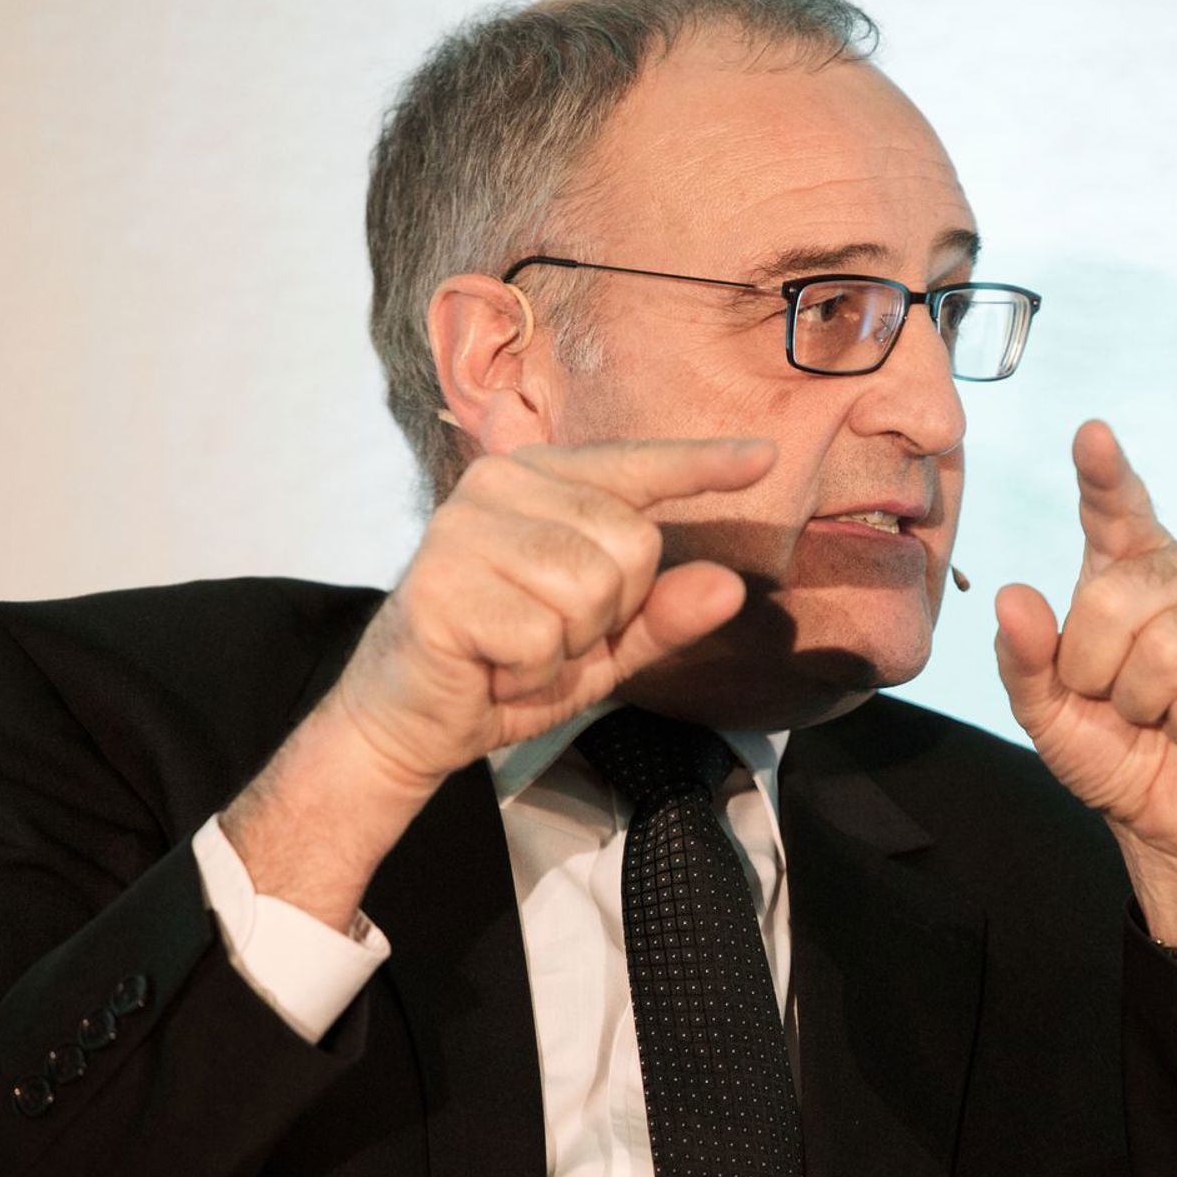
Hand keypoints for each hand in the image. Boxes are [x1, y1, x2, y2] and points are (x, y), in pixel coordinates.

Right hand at [330, 437, 776, 798]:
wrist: (411, 719)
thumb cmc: (508, 664)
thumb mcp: (603, 643)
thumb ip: (663, 614)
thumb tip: (729, 587)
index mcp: (541, 478)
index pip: (636, 465)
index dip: (704, 465)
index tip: (765, 457)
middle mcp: (500, 483)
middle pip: (633, 545)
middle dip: (609, 614)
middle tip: (548, 636)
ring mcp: (465, 527)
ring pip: (591, 591)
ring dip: (567, 648)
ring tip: (517, 652)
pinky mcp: (441, 583)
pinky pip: (542, 639)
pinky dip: (530, 676)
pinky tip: (492, 671)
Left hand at [993, 420, 1176, 949]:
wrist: (1174, 825)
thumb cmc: (1113, 751)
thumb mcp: (1048, 712)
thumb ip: (1024, 656)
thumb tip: (1013, 596)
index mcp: (1136, 569)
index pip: (1119, 509)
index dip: (1104, 472)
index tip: (1090, 435)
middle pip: (1128, 592)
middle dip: (1101, 666)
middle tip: (1115, 703)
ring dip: (1150, 701)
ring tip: (1161, 719)